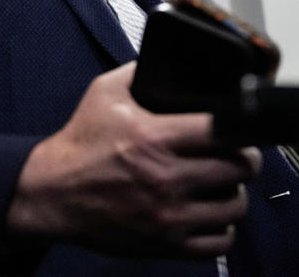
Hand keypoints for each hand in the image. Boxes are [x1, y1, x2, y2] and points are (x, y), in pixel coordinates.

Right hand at [7, 62, 259, 257]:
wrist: (53, 193)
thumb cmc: (81, 142)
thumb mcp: (104, 92)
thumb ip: (139, 70)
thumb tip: (167, 55)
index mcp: (155, 137)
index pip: (223, 131)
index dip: (242, 128)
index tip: (240, 128)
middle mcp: (166, 178)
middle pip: (238, 169)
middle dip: (245, 159)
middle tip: (238, 154)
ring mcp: (169, 216)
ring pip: (235, 207)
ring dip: (235, 193)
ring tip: (225, 184)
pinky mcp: (165, 244)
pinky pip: (218, 242)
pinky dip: (222, 228)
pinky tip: (211, 214)